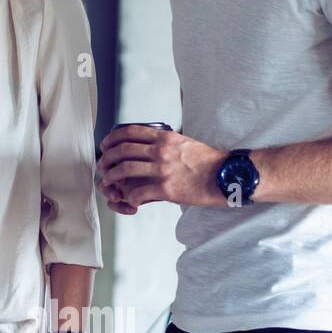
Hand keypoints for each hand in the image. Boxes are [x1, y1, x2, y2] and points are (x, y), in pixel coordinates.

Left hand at [96, 124, 225, 207]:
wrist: (228, 175)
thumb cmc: (208, 161)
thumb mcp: (183, 142)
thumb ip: (164, 142)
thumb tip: (147, 143)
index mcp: (164, 137)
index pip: (128, 132)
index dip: (111, 139)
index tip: (105, 145)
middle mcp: (160, 151)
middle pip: (121, 151)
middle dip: (106, 159)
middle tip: (103, 166)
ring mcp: (162, 170)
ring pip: (124, 170)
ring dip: (112, 177)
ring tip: (110, 183)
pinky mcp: (167, 189)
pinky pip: (138, 193)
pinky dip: (130, 197)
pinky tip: (131, 200)